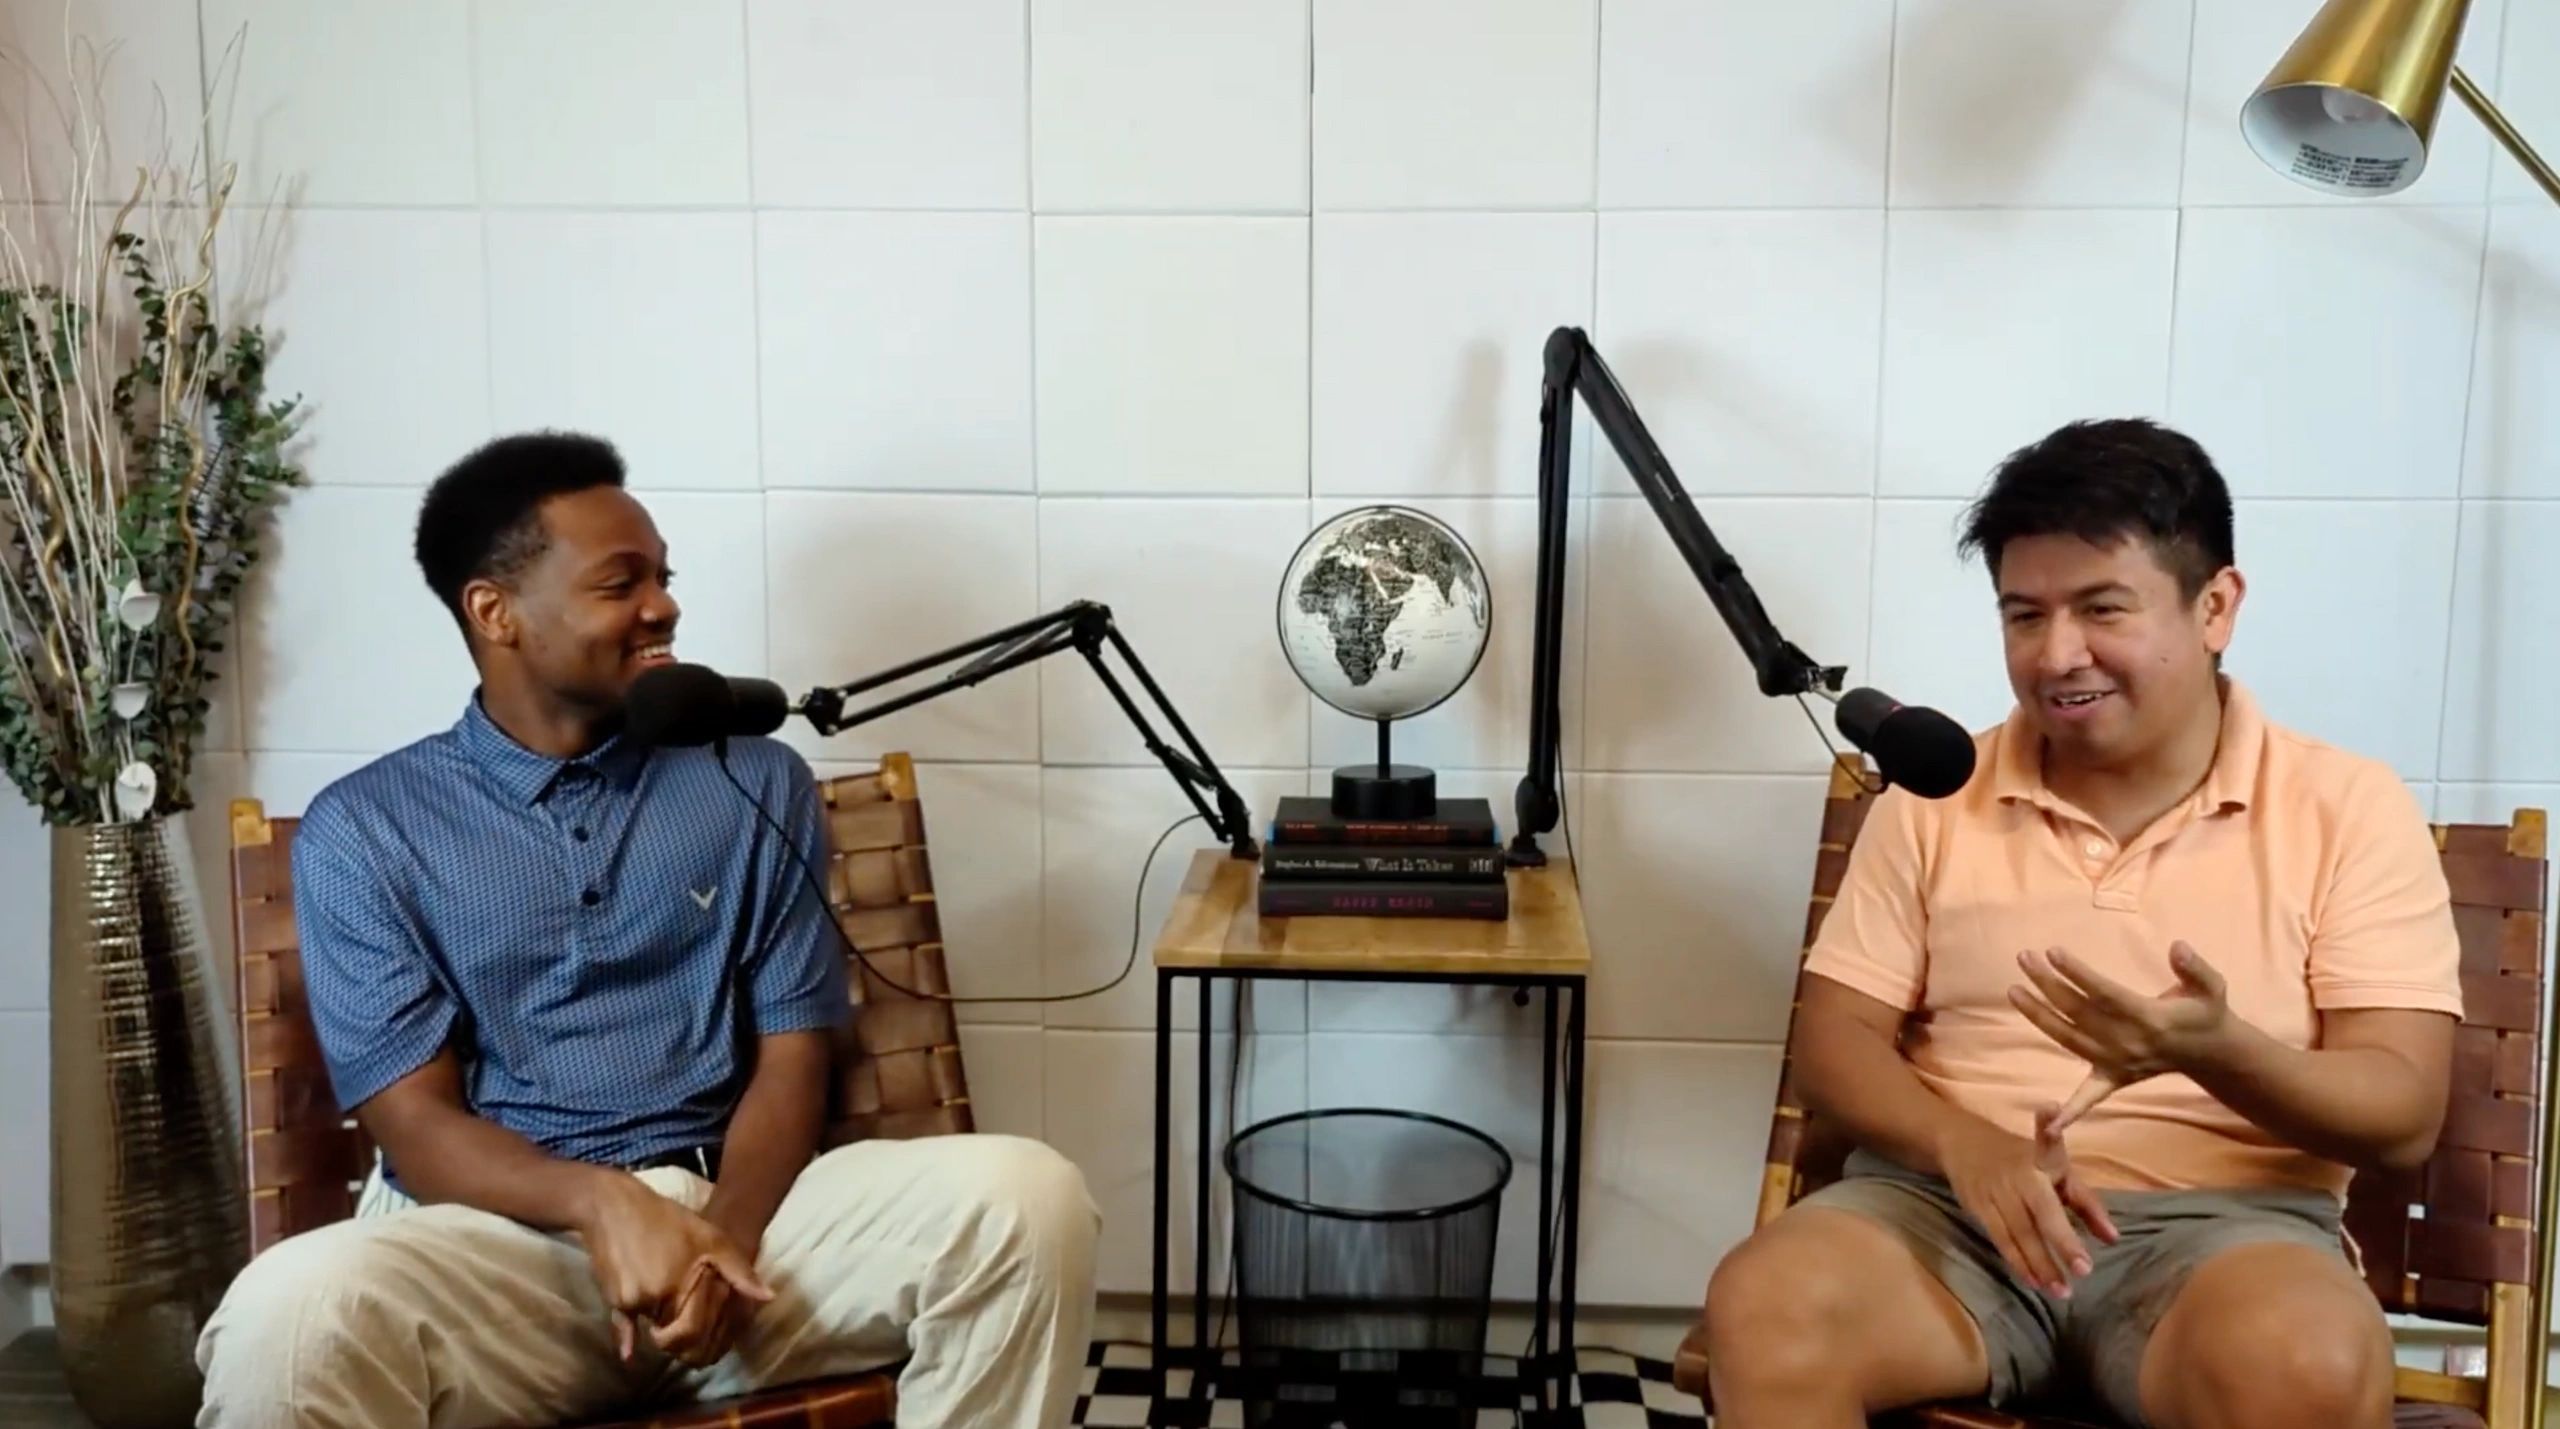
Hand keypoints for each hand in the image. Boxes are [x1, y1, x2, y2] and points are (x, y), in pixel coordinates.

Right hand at [576, 1174, 773, 1366]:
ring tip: (672, 1306)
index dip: (706, 1336)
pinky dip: (627, 1337)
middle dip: (683, 1336)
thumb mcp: (711, 1238)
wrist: (613, 1205)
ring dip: (663, 1323)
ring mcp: (629, 1302)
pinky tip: (629, 1353)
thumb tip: (767, 1299)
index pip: (695, 1331)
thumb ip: (739, 1271)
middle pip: (673, 1335)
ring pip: (652, 1326)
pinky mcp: (612, 1300)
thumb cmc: (667, 1219)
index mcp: (680, 1287)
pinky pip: (623, 1326)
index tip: (711, 1333)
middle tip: (693, 1328)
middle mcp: (653, 1300)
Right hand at [1935, 1107, 2120, 1298]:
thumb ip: (2085, 1203)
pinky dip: (2017, 1262)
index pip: (2049, 1149)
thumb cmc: (2020, 1159)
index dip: (2051, 1137)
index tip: (2051, 1112)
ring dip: (2040, 1264)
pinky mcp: (1978, 1207)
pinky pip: (2000, 1239)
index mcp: (2040, 1158)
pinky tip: (2033, 1281)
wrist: (1961, 1143)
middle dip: (2061, 1241)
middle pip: (2040, 1211)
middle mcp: (2018, 1174)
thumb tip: (2113, 1239)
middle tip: (2083, 1271)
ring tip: (2061, 1290)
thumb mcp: (2055, 1168)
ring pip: (2019, 1233)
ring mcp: (1995, 1192)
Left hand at [2011, 941, 2229, 1132]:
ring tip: (2014, 990)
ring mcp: (2117, 1064)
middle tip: (2023, 957)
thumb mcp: (2211, 986)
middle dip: (2048, 983)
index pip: (2103, 993)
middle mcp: (2127, 1042)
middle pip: (2078, 1011)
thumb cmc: (2206, 1013)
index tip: (2052, 952)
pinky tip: (2049, 1127)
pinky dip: (2071, 1112)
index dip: (2078, 973)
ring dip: (2039, 1016)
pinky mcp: (2115, 1078)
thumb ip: (2195, 967)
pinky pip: (2089, 1097)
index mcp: (2147, 1018)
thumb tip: (2178, 947)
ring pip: (2069, 1038)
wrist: (2212, 1053)